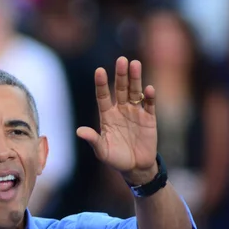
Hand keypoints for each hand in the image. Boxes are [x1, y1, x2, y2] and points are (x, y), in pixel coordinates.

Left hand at [77, 57, 157, 184]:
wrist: (135, 168)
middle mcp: (121, 110)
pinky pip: (149, 105)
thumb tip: (79, 131)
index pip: (102, 96)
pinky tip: (149, 89)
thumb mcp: (102, 151)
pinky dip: (149, 97)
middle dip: (121, 75)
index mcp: (107, 116)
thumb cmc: (116, 159)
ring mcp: (135, 113)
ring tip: (135, 64)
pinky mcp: (149, 118)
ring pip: (135, 92)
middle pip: (120, 89)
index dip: (101, 84)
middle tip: (121, 60)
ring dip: (135, 79)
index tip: (99, 70)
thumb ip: (93, 140)